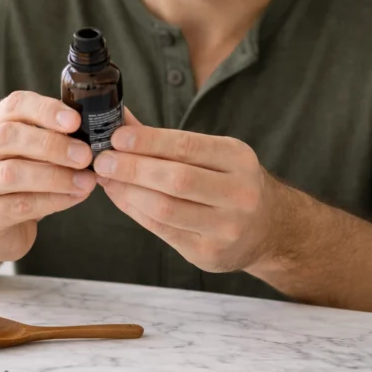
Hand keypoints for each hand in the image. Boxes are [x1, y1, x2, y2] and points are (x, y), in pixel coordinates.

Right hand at [0, 91, 96, 261]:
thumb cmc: (20, 182)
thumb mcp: (32, 153)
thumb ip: (53, 138)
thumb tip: (93, 132)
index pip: (14, 105)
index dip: (45, 110)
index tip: (75, 120)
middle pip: (9, 136)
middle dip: (51, 144)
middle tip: (85, 155)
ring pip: (12, 173)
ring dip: (55, 176)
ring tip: (87, 181)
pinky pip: (19, 205)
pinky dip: (52, 200)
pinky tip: (75, 197)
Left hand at [95, 110, 287, 272]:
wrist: (270, 228)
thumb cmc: (230, 183)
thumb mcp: (213, 154)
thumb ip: (166, 140)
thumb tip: (120, 118)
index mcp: (238, 159)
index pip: (188, 146)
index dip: (149, 141)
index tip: (117, 137)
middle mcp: (238, 193)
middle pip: (176, 179)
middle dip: (133, 168)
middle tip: (102, 160)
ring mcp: (226, 227)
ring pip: (166, 209)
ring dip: (128, 192)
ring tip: (105, 178)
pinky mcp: (209, 253)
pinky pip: (162, 230)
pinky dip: (135, 211)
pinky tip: (120, 197)